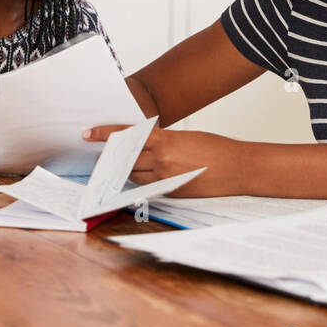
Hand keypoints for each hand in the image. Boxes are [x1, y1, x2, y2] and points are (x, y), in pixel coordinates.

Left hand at [81, 124, 246, 197]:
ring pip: (134, 175)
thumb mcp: (185, 138)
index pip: (126, 136)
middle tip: (101, 156)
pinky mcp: (172, 192)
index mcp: (165, 141)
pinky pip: (148, 187)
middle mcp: (162, 161)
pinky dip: (142, 181)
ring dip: (126, 171)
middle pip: (125, 160)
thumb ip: (162, 142)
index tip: (88, 133)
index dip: (104, 134)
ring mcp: (166, 179)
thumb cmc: (216, 149)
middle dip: (113, 158)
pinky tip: (141, 178)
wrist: (238, 168)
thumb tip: (143, 147)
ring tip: (119, 168)